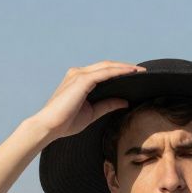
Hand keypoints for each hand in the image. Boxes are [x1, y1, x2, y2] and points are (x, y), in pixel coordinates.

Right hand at [26, 61, 145, 142]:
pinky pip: (105, 73)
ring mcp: (79, 75)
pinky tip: (130, 73)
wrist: (49, 127)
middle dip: (125, 67)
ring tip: (140, 70)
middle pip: (107, 66)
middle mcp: (78, 73)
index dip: (119, 72)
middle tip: (142, 71)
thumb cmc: (66, 122)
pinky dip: (118, 71)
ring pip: (107, 66)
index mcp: (79, 80)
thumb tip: (125, 101)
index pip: (103, 72)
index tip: (135, 76)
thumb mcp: (92, 112)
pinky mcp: (81, 80)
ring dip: (124, 67)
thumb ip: (108, 104)